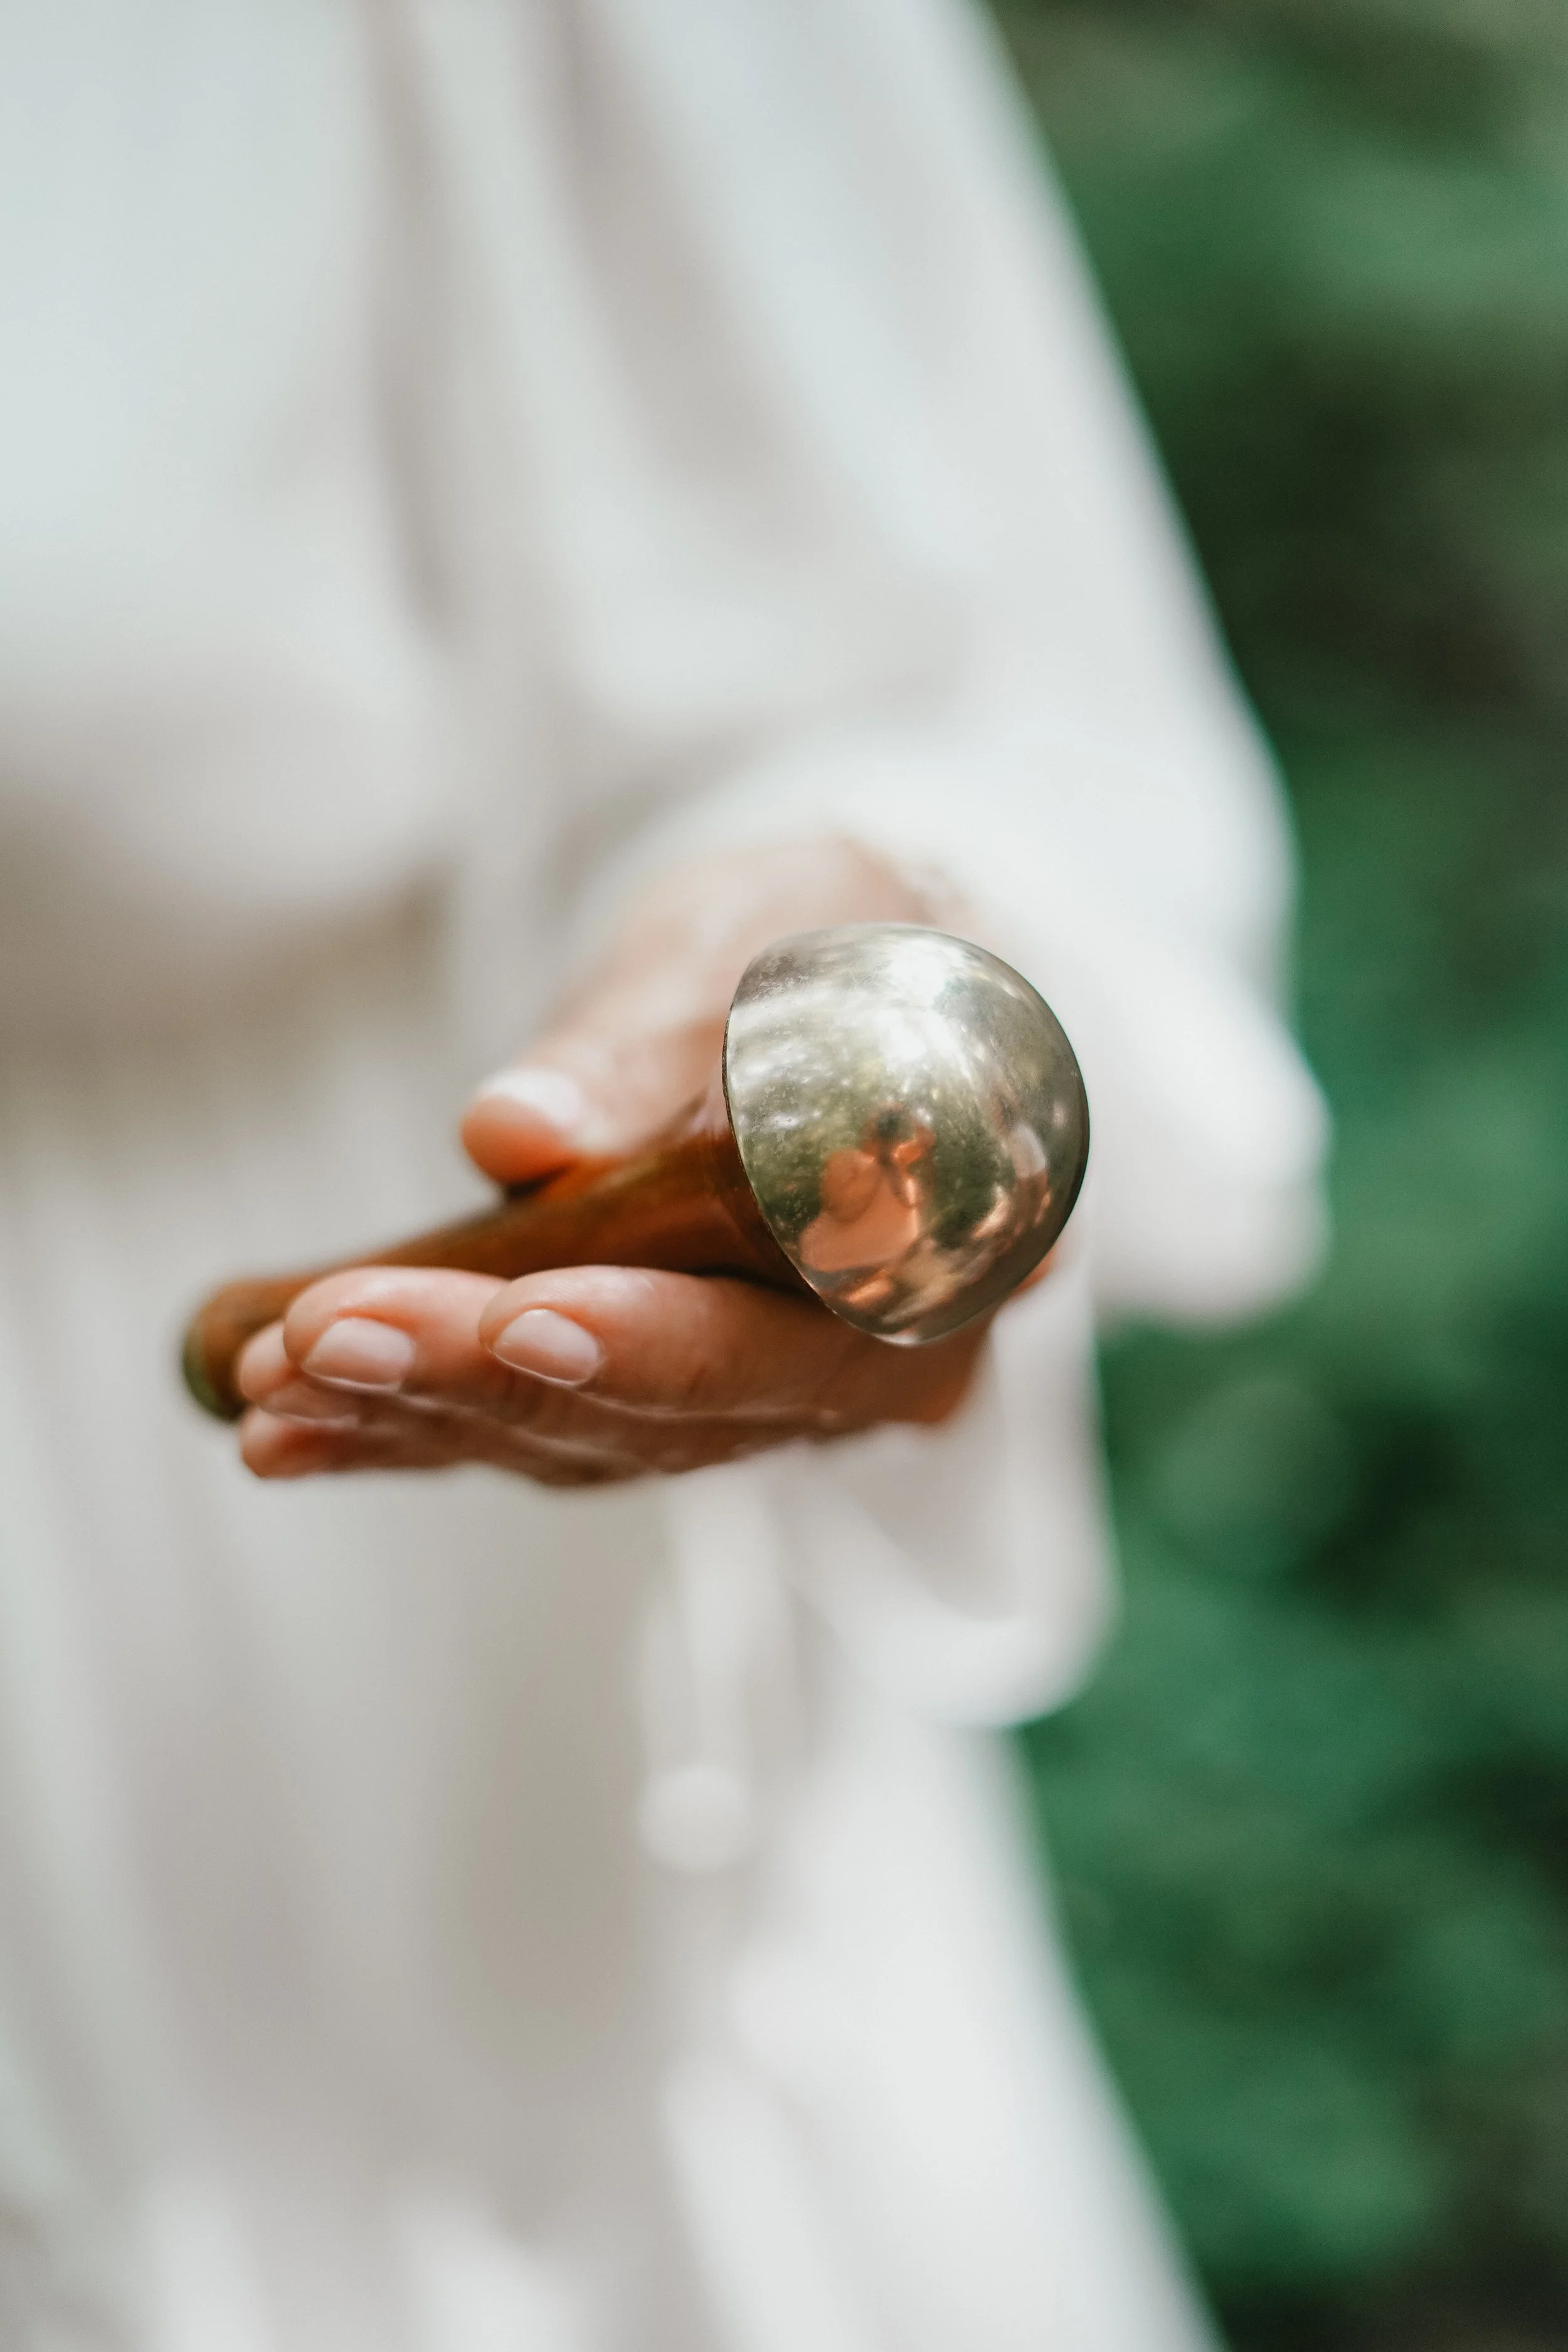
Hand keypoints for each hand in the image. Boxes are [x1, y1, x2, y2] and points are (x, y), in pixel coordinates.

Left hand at [235, 840, 990, 1484]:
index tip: (526, 1309)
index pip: (804, 1322)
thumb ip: (651, 1039)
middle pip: (680, 1406)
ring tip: (279, 1379)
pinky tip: (293, 1424)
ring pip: (600, 1438)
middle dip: (492, 1375)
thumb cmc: (840, 940)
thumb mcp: (763, 935)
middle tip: (329, 1335)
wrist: (869, 985)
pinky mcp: (677, 1399)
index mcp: (953, 1246)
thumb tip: (513, 1133)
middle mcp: (875, 1360)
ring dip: (428, 1415)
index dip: (663, 1336)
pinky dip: (419, 1431)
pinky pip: (551, 1434)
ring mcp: (773, 1398)